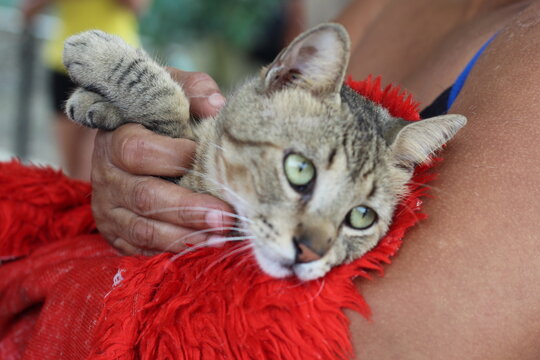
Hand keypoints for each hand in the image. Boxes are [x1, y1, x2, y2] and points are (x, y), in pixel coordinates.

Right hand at [91, 70, 232, 254]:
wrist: (126, 144)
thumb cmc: (157, 118)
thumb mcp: (171, 93)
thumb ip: (193, 90)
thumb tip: (217, 105)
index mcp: (116, 140)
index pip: (138, 151)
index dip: (175, 157)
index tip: (206, 158)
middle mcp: (107, 177)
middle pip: (146, 197)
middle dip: (189, 209)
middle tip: (225, 216)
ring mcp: (109, 209)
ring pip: (145, 229)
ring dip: (185, 235)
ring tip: (220, 235)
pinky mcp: (117, 234)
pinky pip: (141, 250)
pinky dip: (172, 251)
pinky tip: (201, 246)